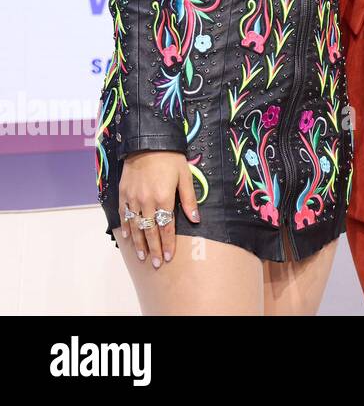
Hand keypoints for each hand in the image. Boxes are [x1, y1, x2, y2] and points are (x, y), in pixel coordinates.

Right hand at [118, 150, 199, 268]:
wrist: (147, 143)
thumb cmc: (170, 159)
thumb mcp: (185, 177)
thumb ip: (189, 199)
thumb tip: (196, 219)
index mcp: (164, 198)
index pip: (166, 227)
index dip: (167, 244)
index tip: (168, 257)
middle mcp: (147, 202)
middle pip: (150, 231)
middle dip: (154, 249)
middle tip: (155, 264)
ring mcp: (133, 199)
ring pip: (136, 226)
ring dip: (139, 243)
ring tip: (142, 256)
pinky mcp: (123, 194)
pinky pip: (124, 215)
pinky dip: (126, 228)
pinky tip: (128, 238)